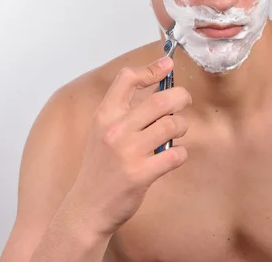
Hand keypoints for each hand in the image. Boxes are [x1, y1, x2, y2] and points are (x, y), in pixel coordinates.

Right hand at [66, 57, 190, 238]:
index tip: (167, 65)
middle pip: (160, 100)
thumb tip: (156, 83)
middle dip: (181, 97)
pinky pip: (175, 154)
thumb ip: (124, 110)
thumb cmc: (100, 166)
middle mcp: (115, 129)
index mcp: (105, 115)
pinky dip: (180, 153)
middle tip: (184, 100)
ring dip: (182, 126)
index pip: (127, 79)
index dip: (151, 68)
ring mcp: (128, 152)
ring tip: (177, 132)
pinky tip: (173, 155)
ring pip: (172, 124)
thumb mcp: (102, 130)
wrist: (87, 207)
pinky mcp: (140, 174)